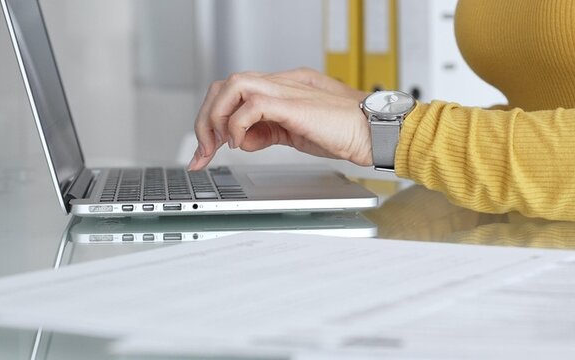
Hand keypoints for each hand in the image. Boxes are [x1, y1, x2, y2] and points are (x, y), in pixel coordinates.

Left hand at [188, 70, 371, 170]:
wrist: (369, 132)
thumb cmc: (341, 133)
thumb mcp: (293, 134)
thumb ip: (267, 132)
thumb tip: (244, 140)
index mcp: (278, 90)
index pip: (232, 92)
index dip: (213, 118)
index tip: (207, 150)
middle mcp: (278, 84)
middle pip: (224, 85)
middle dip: (206, 119)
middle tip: (205, 150)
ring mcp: (284, 91)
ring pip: (232, 86)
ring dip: (217, 117)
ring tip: (221, 144)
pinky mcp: (291, 103)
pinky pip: (251, 104)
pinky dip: (238, 124)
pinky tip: (241, 143)